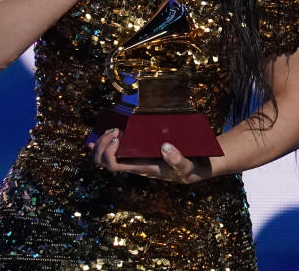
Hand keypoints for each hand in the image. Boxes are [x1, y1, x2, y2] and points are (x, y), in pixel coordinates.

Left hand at [87, 128, 212, 183]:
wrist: (196, 169)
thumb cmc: (189, 168)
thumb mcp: (187, 166)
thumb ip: (177, 159)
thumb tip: (165, 148)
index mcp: (140, 168)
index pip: (113, 165)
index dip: (108, 152)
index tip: (118, 136)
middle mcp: (133, 165)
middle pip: (104, 161)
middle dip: (102, 146)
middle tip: (115, 130)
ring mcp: (133, 160)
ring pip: (105, 157)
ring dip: (102, 143)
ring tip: (113, 130)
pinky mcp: (138, 153)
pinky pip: (114, 151)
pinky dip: (105, 143)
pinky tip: (102, 136)